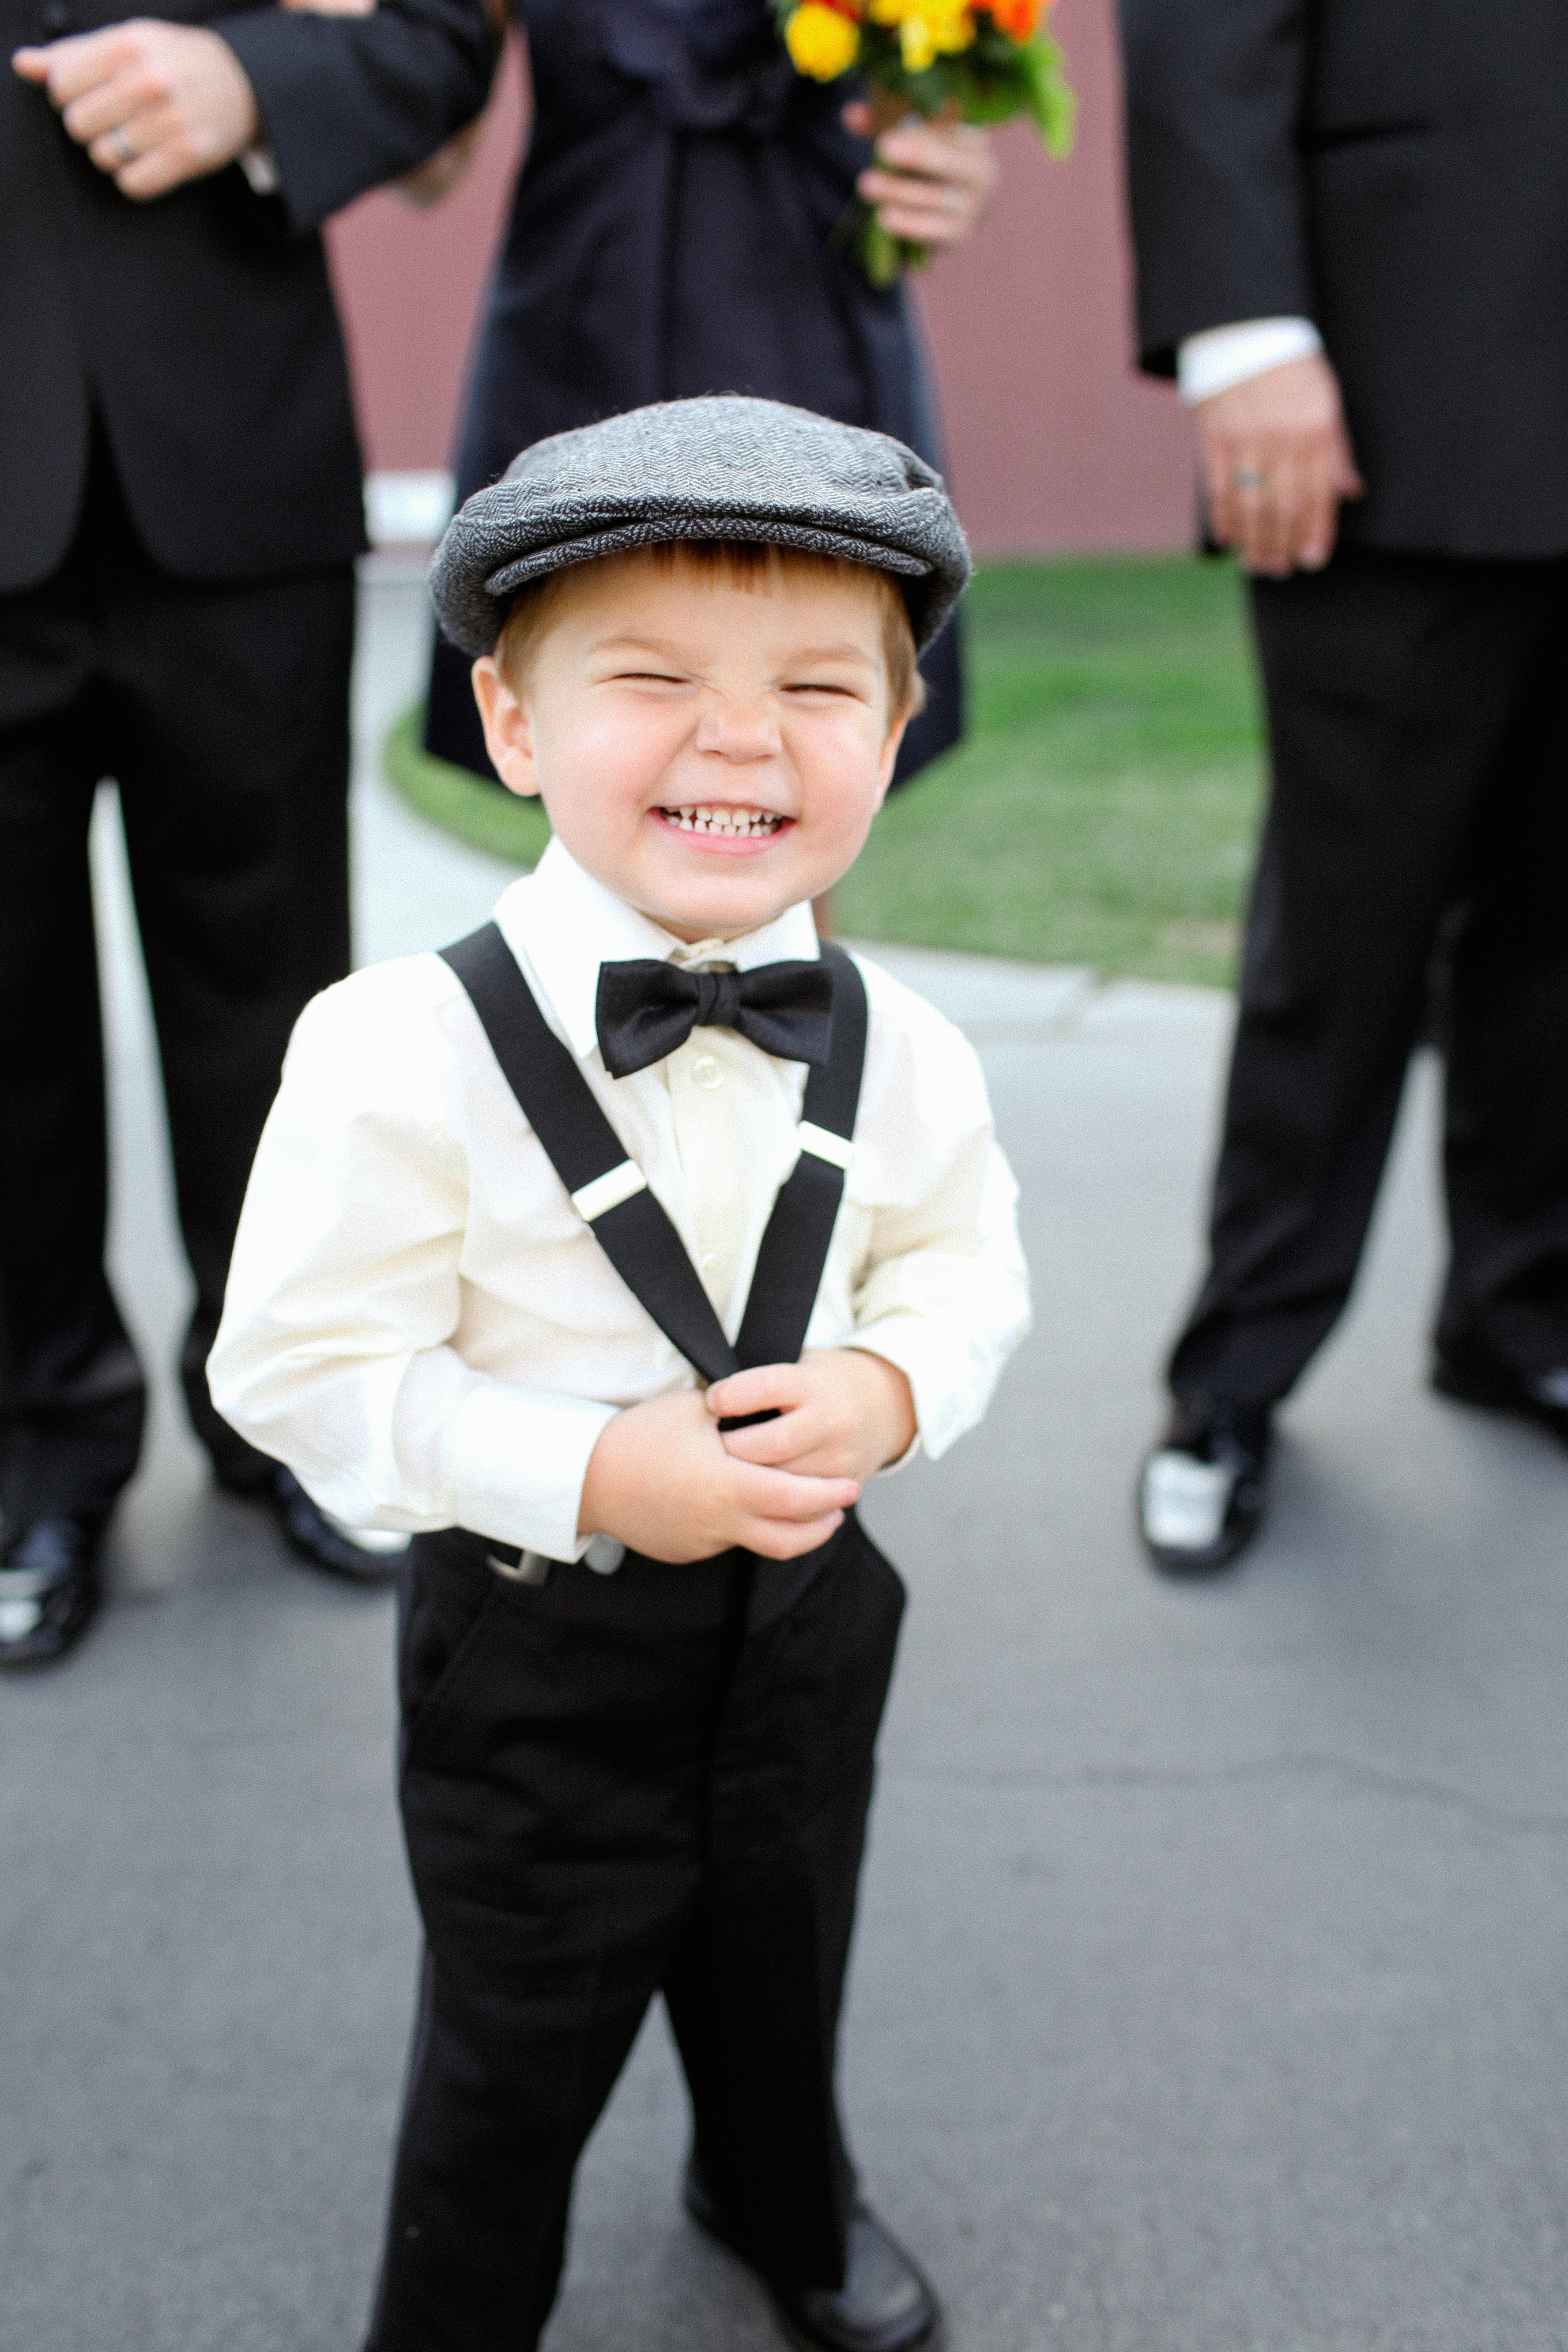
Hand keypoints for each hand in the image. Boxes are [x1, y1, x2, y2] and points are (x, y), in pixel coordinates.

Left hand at [12, 20, 259, 200]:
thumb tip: (24, 65)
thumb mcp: (126, 42)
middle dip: (90, 126)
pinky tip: (147, 159)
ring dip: (112, 153)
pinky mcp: (187, 155)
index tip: (88, 94)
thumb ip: (72, 55)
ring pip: (104, 157)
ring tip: (133, 137)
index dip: (68, 95)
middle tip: (113, 119)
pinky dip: (133, 177)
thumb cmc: (174, 59)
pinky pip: (132, 184)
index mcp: (126, 45)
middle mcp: (148, 82)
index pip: (61, 85)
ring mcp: (169, 121)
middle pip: (78, 126)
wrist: (242, 81)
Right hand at [579, 1387, 858, 1563]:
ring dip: (789, 1530)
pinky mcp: (685, 1551)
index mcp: (730, 1486)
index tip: (852, 1486)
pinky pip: (724, 1542)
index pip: (798, 1499)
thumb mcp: (695, 1411)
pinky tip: (739, 1504)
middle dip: (823, 1522)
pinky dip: (742, 1526)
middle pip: (790, 1537)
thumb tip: (769, 1412)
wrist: (584, 1477)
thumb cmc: (638, 1435)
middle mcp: (721, 1523)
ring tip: (804, 1512)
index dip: (830, 1495)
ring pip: (759, 1543)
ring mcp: (702, 1543)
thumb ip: (740, 1416)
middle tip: (841, 1506)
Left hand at [707, 1348, 916, 1483]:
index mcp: (814, 1383)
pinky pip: (803, 1505)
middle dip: (733, 1451)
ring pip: (785, 1482)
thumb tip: (711, 1399)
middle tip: (705, 1452)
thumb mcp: (799, 1364)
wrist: (883, 1404)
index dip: (732, 1395)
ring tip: (721, 1479)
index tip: (711, 1401)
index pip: (768, 1387)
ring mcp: (839, 1458)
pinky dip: (775, 1504)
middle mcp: (830, 1421)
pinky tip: (751, 1499)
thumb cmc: (823, 1381)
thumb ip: (763, 1381)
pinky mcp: (843, 1485)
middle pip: (773, 1444)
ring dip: (750, 1483)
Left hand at [843, 100, 997, 248]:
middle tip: (883, 148)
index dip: (925, 127)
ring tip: (867, 184)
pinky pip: (936, 230)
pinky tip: (884, 217)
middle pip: (950, 163)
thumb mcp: (909, 140)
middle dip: (917, 155)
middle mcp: (982, 172)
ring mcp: (974, 206)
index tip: (897, 122)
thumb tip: (851, 115)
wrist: (949, 211)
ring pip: (938, 198)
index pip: (953, 129)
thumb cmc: (927, 166)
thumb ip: (884, 124)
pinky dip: (910, 224)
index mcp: (975, 140)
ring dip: (900, 191)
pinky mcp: (960, 233)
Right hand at [1194, 352, 1363, 575]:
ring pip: (1251, 505)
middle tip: (1281, 569)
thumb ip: (1336, 449)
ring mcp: (1246, 440)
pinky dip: (1223, 518)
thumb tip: (1351, 492)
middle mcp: (1282, 439)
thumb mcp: (1326, 400)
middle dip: (1284, 545)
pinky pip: (1219, 489)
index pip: (1318, 494)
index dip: (1316, 532)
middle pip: (1284, 507)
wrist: (1244, 330)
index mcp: (1316, 430)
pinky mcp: (1214, 440)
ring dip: (1254, 541)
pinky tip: (1228, 539)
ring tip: (1257, 564)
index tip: (1313, 560)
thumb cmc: (1291, 368)